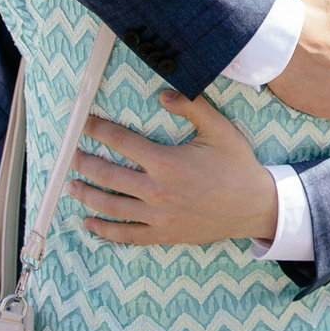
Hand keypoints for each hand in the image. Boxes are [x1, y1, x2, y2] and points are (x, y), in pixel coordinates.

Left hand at [72, 90, 278, 245]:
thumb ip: (192, 106)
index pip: (121, 141)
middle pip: (108, 175)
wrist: (256, 206)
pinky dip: (105, 231)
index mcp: (166, 162)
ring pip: (111, 206)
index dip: (99, 130)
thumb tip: (163, 95)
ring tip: (72, 186)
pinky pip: (126, 235)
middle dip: (85, 163)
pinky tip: (90, 224)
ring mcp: (157, 216)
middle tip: (73, 155)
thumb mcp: (219, 129)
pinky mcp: (163, 234)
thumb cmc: (238, 166)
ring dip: (87, 195)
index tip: (85, 123)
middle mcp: (156, 190)